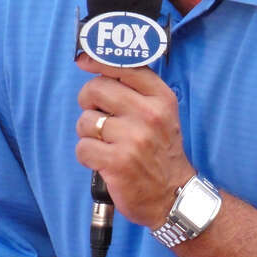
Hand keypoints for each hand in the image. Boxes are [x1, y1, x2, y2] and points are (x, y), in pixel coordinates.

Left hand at [75, 54, 194, 228]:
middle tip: (99, 116)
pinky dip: (87, 155)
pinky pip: (83, 147)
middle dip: (88, 102)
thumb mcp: (162, 113)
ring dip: (89, 134)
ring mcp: (133, 138)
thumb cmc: (160, 151)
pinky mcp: (117, 162)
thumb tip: (94, 63)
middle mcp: (149, 114)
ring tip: (107, 143)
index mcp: (161, 98)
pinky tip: (103, 161)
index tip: (83, 61)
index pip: (124, 68)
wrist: (174, 195)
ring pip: (85, 121)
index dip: (98, 61)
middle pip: (96, 89)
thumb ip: (136, 90)